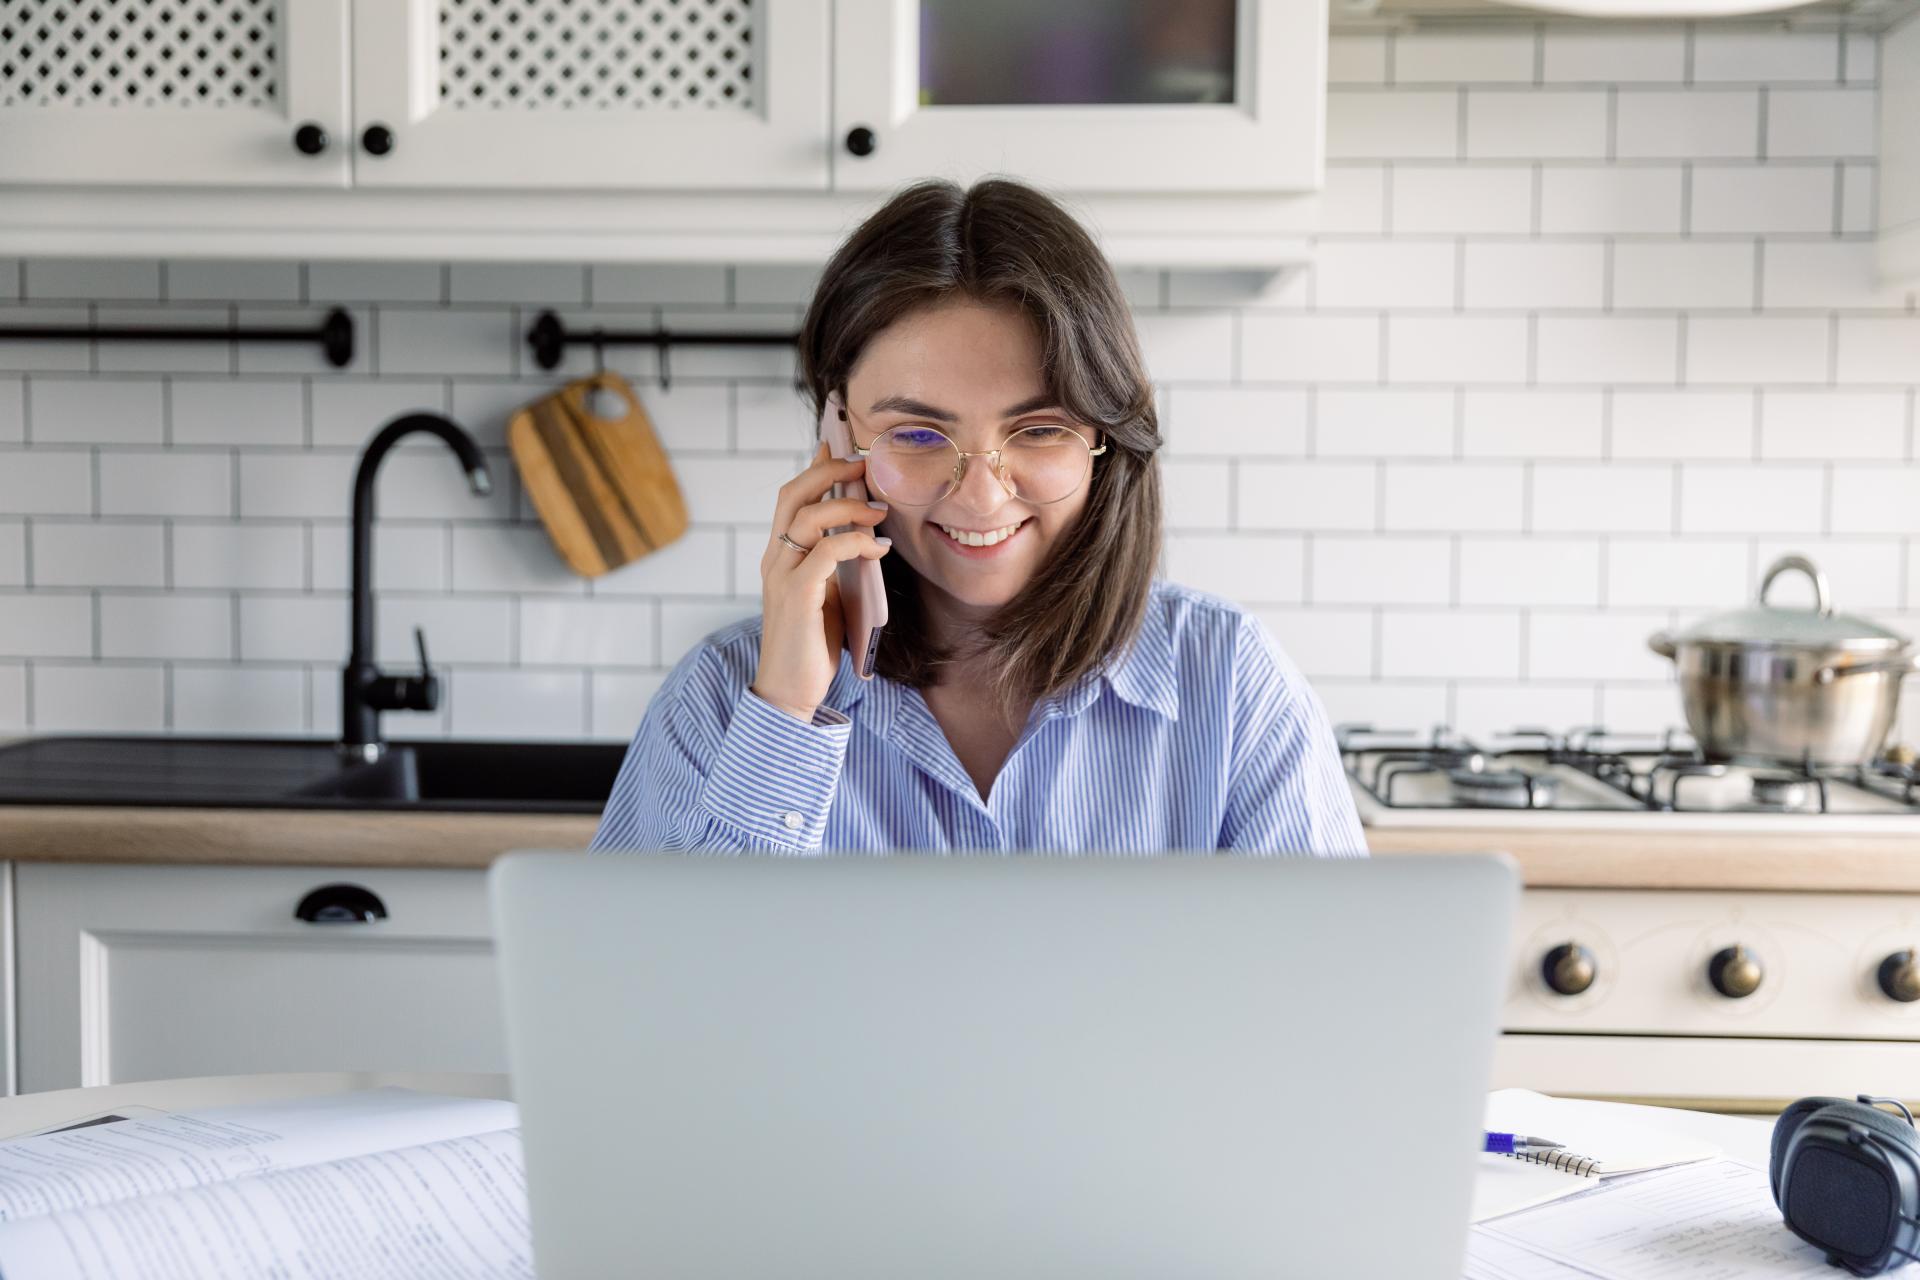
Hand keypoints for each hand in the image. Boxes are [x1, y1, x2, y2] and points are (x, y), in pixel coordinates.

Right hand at [751, 441, 890, 720]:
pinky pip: (826, 553)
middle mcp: (775, 558)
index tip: (837, 444)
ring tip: (880, 511)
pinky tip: (877, 549)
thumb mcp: (826, 593)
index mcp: (780, 555)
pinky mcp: (796, 596)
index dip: (814, 467)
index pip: (791, 497)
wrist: (789, 691)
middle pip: (794, 494)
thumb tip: (861, 535)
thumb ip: (834, 564)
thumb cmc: (810, 644)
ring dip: (849, 506)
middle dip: (830, 471)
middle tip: (864, 465)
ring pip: (810, 518)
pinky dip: (855, 543)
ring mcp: (782, 575)